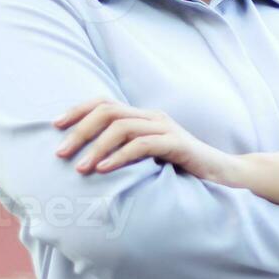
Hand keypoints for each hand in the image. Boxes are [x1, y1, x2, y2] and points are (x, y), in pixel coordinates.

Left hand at [53, 98, 239, 182]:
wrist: (224, 176)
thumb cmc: (182, 171)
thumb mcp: (147, 161)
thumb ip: (124, 155)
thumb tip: (85, 164)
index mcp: (143, 117)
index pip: (104, 102)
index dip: (77, 110)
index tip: (54, 126)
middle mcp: (152, 117)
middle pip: (108, 110)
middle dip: (80, 130)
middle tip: (60, 153)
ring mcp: (166, 128)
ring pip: (122, 126)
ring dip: (95, 146)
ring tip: (80, 168)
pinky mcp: (177, 144)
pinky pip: (142, 145)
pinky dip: (119, 156)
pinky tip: (103, 170)